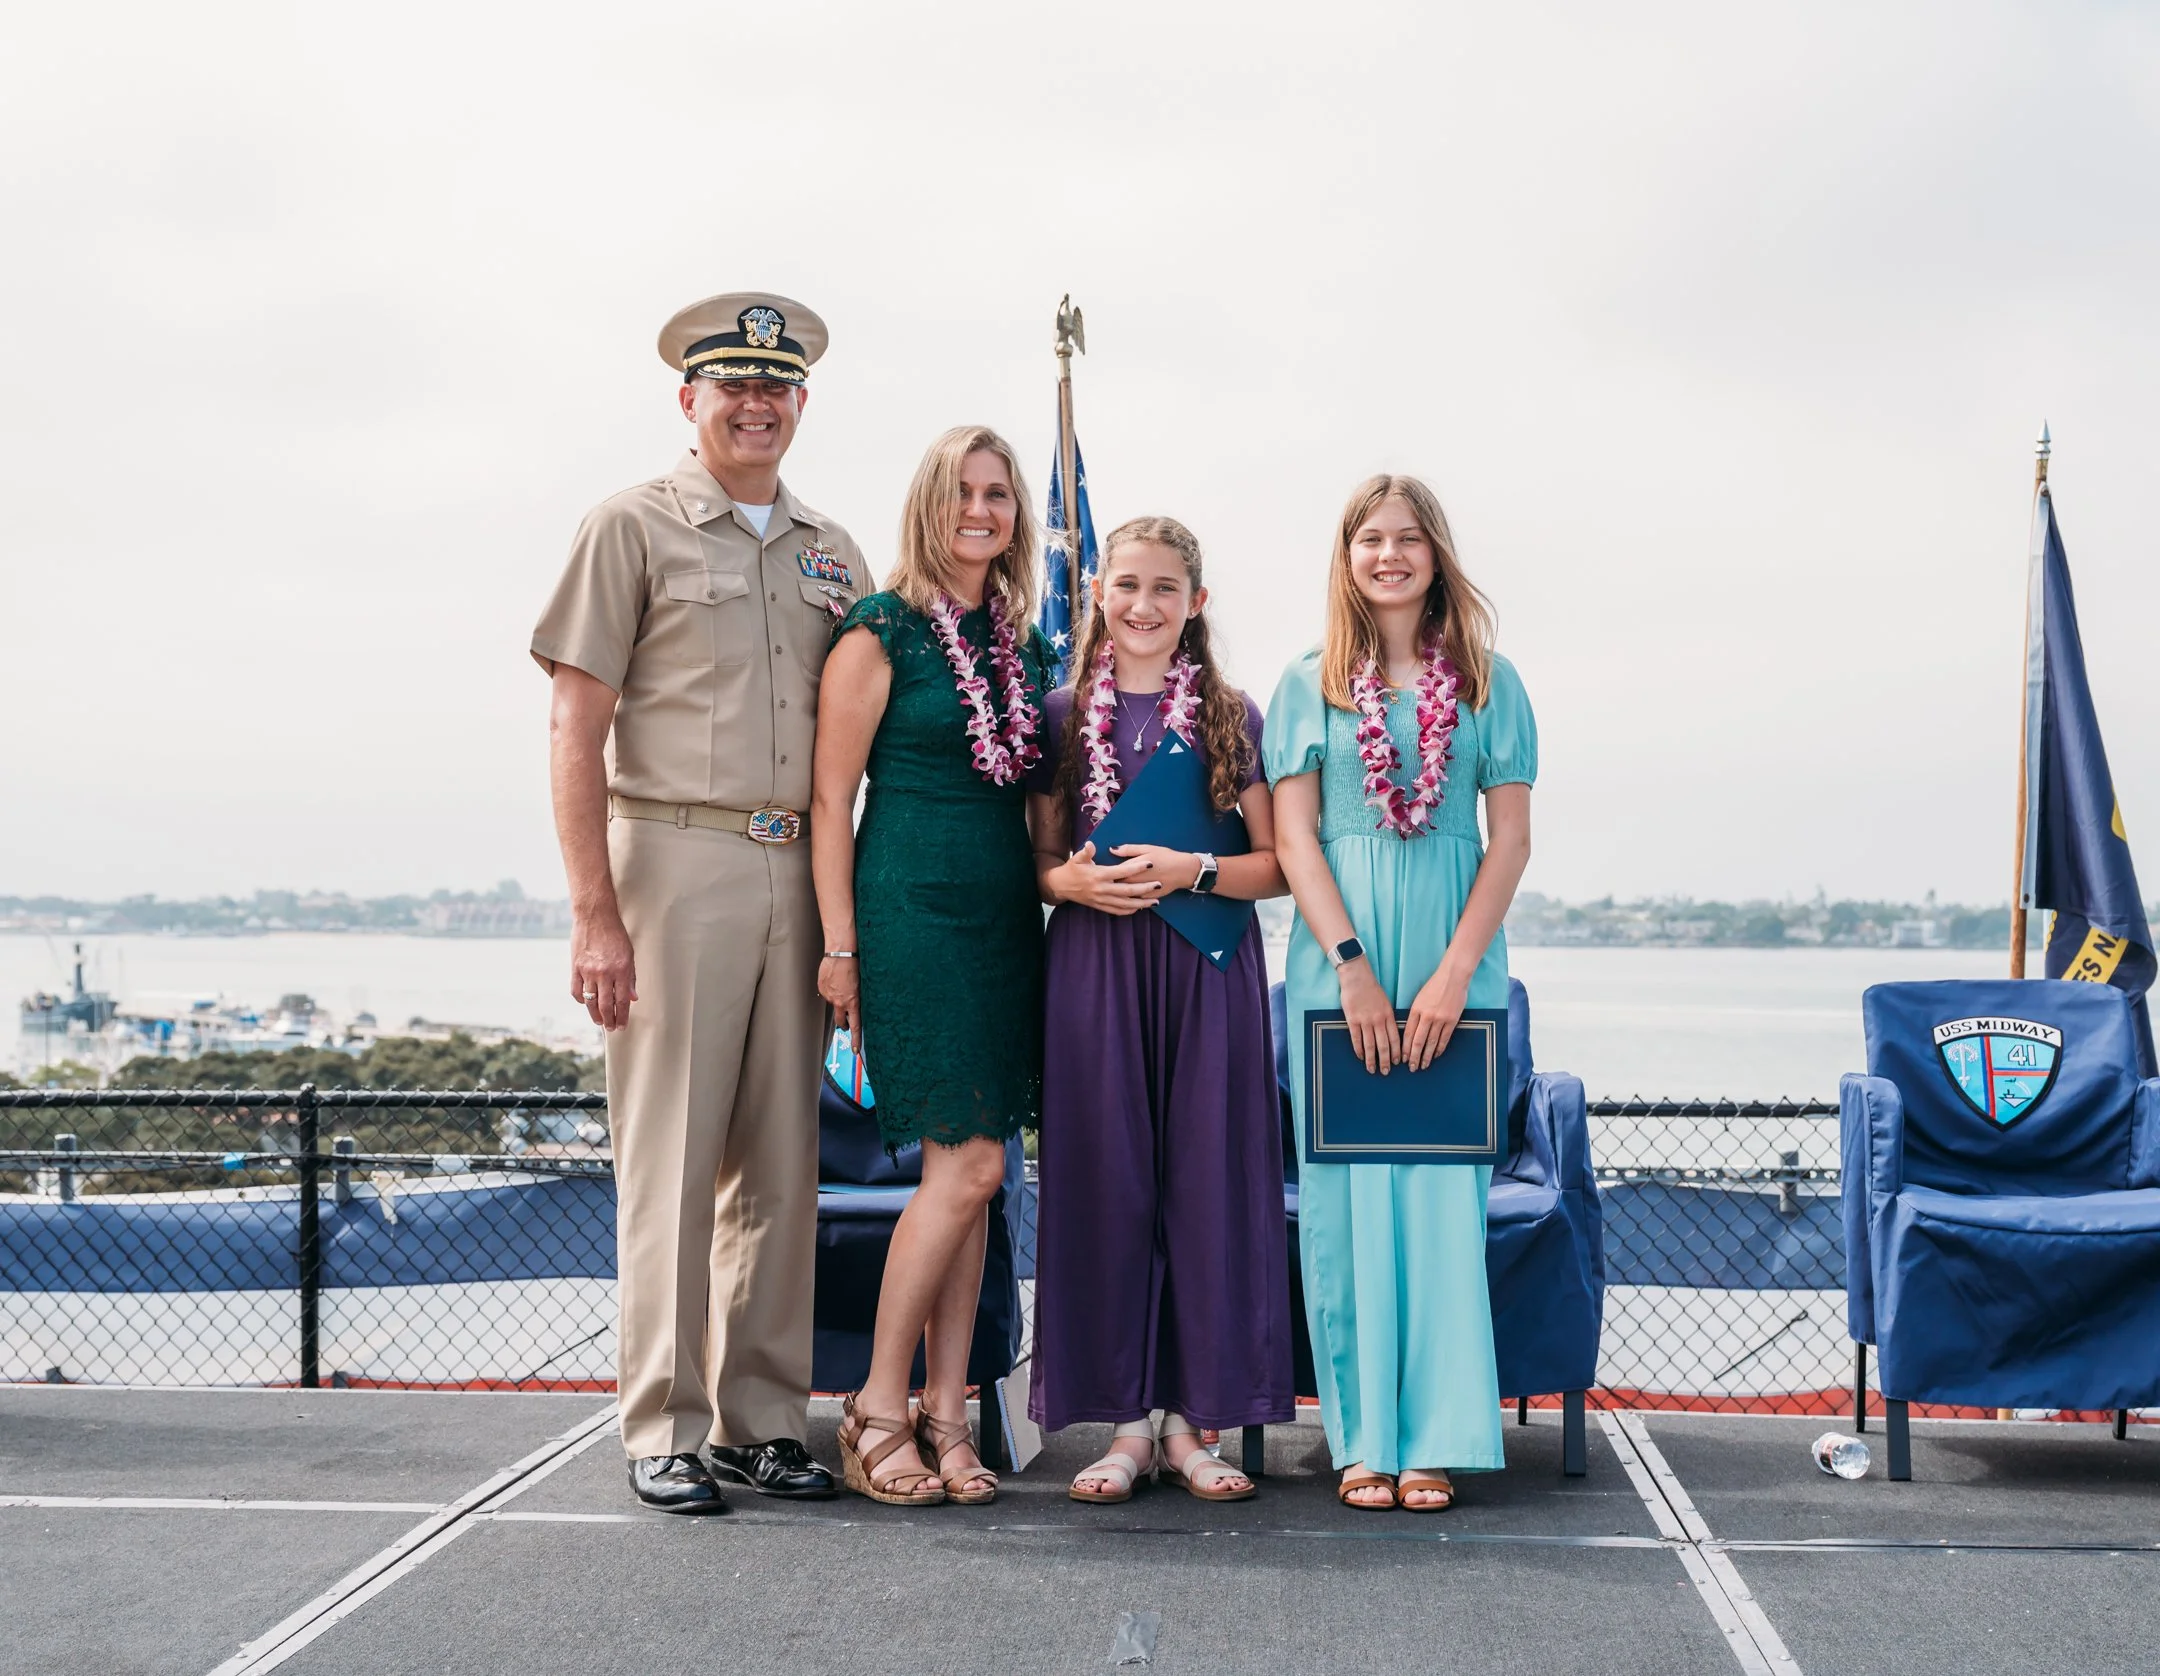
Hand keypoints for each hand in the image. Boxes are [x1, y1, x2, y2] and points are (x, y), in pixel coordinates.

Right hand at [571, 911, 636, 1030]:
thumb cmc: (615, 934)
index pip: (622, 1000)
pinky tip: (586, 1003)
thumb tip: (632, 998)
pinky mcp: (575, 968)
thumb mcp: (629, 955)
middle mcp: (604, 973)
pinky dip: (581, 1000)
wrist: (595, 917)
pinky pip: (576, 990)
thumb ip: (630, 978)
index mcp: (621, 970)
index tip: (622, 1025)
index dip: (622, 1016)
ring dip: (595, 1014)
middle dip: (609, 1020)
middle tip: (611, 1028)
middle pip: (605, 1005)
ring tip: (600, 1021)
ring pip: (590, 1001)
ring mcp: (588, 971)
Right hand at [819, 954, 860, 1039]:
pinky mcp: (822, 989)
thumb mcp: (861, 985)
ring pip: (834, 1004)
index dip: (856, 1039)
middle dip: (844, 1023)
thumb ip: (857, 998)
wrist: (840, 953)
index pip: (856, 1026)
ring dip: (838, 1000)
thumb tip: (855, 1003)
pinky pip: (827, 994)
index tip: (856, 1049)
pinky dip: (831, 990)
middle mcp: (840, 1002)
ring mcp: (829, 996)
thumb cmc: (854, 965)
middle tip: (846, 1022)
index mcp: (853, 1002)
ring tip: (842, 986)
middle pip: (841, 1021)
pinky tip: (835, 980)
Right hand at [1052, 842, 1161, 915]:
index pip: (1122, 872)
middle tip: (1158, 884)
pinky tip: (1139, 908)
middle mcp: (1102, 889)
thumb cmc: (1071, 869)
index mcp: (1098, 875)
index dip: (1136, 867)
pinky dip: (1129, 910)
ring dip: (1141, 903)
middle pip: (1127, 891)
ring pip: (1125, 904)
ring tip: (1155, 901)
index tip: (1150, 863)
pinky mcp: (1100, 906)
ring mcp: (1101, 900)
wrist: (1060, 886)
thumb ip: (1086, 852)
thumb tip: (1091, 844)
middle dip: (1145, 888)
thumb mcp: (1076, 858)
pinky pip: (1117, 911)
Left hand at [1107, 844, 1198, 895]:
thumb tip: (1111, 849)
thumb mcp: (1147, 848)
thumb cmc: (1165, 856)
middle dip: (1109, 884)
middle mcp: (1135, 881)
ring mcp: (1142, 891)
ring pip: (1124, 895)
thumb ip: (1128, 849)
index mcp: (1132, 868)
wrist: (1183, 870)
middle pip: (1116, 885)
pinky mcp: (1149, 898)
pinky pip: (1135, 901)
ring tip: (1108, 892)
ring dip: (1116, 894)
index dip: (1105, 872)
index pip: (1113, 872)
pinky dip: (1128, 901)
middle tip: (1100, 883)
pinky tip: (1123, 900)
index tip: (1097, 872)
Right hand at [1338, 958, 1398, 1074]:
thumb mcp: (1386, 1003)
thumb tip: (1390, 1033)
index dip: (1397, 1052)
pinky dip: (1359, 1050)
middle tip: (1386, 1072)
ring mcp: (1365, 1021)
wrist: (1357, 978)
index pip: (1395, 1038)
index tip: (1398, 1062)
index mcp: (1389, 1015)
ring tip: (1372, 1069)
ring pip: (1370, 1045)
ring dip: (1372, 1059)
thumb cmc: (1372, 989)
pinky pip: (1356, 1039)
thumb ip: (1388, 1018)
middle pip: (1383, 1045)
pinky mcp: (1352, 1020)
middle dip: (1386, 1061)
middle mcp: (1378, 1020)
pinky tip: (1361, 1057)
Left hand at [1404, 965, 1470, 1069]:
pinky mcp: (1452, 1021)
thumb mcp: (1419, 999)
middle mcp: (1426, 1016)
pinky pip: (1444, 1039)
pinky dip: (1440, 1049)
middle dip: (1413, 1056)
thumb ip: (1415, 1015)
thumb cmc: (1434, 986)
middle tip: (1411, 1067)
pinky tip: (1436, 1055)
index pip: (1407, 1034)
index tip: (1402, 1058)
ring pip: (1431, 1043)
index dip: (1404, 1048)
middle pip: (1418, 1041)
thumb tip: (1410, 1032)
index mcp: (1415, 1010)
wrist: (1452, 978)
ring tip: (1423, 1065)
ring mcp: (1440, 1019)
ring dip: (1426, 1056)